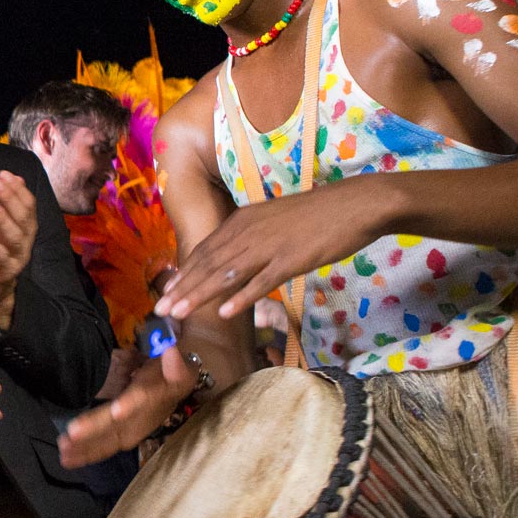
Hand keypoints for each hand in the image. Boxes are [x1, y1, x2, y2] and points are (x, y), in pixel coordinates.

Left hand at [0, 172, 36, 328]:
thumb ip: (8, 205)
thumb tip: (15, 178)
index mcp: (26, 229)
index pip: (28, 205)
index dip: (18, 189)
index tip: (3, 174)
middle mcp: (25, 241)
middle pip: (23, 217)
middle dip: (10, 198)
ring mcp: (17, 258)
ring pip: (15, 236)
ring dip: (3, 218)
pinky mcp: (5, 272)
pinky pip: (1, 258)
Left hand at [56, 346, 199, 468]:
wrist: (175, 392)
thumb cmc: (172, 376)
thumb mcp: (180, 366)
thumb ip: (175, 363)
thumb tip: (170, 352)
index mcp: (155, 397)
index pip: (141, 399)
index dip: (130, 405)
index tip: (117, 411)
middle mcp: (141, 419)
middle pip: (118, 425)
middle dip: (96, 430)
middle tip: (73, 434)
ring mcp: (131, 430)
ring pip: (108, 440)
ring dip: (86, 447)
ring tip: (64, 452)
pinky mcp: (122, 435)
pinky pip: (104, 445)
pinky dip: (86, 452)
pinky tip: (67, 457)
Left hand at [154, 179, 381, 321]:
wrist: (356, 204)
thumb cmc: (317, 215)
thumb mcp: (273, 221)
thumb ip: (250, 237)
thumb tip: (231, 258)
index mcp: (243, 221)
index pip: (205, 249)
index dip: (185, 272)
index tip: (166, 291)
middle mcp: (249, 231)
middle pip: (208, 263)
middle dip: (182, 287)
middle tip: (161, 310)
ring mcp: (269, 245)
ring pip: (226, 273)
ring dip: (200, 295)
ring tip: (179, 313)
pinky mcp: (292, 259)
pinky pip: (261, 281)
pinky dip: (241, 297)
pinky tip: (224, 313)